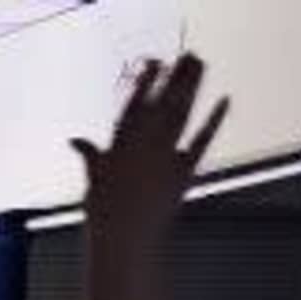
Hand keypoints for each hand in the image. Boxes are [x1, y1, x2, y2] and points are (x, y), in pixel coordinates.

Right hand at [75, 53, 225, 244]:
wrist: (123, 241)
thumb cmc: (104, 214)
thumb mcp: (93, 180)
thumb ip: (90, 155)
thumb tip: (76, 141)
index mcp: (118, 144)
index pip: (134, 104)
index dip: (146, 81)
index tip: (156, 62)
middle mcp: (142, 144)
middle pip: (163, 102)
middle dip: (177, 77)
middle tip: (189, 56)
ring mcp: (164, 156)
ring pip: (181, 113)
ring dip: (193, 87)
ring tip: (202, 67)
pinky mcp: (183, 171)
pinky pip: (200, 140)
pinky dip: (214, 120)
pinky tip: (224, 101)